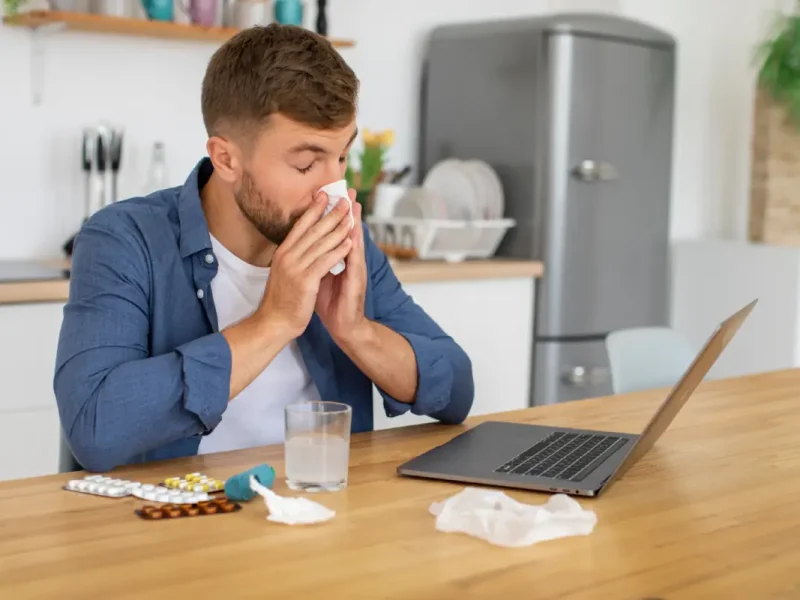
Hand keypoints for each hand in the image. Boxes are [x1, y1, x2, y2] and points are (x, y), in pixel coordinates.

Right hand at [256, 192, 352, 338]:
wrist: (274, 323)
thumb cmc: (281, 300)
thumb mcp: (284, 272)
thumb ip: (293, 257)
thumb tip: (301, 242)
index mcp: (283, 253)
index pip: (300, 226)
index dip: (313, 209)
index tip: (324, 194)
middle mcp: (287, 257)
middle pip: (312, 230)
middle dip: (330, 213)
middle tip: (344, 199)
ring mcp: (296, 268)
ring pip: (321, 242)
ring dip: (338, 228)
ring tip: (351, 216)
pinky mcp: (306, 281)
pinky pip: (325, 261)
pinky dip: (338, 250)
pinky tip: (349, 242)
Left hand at [315, 190, 368, 344]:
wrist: (342, 327)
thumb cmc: (331, 303)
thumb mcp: (319, 277)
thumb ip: (316, 260)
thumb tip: (305, 247)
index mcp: (338, 259)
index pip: (336, 232)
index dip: (333, 214)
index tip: (330, 194)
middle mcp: (349, 261)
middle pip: (347, 231)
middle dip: (346, 210)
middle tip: (346, 189)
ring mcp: (355, 270)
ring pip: (354, 241)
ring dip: (355, 222)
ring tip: (354, 203)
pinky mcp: (356, 281)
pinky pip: (355, 260)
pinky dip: (354, 245)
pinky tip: (354, 233)